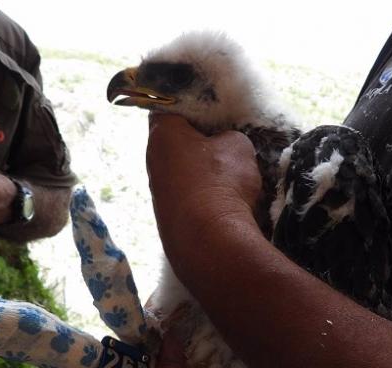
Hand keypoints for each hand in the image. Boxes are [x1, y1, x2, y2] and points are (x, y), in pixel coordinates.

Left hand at [145, 115, 260, 254]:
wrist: (212, 241)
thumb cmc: (222, 182)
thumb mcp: (239, 146)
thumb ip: (229, 137)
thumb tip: (224, 146)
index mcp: (162, 134)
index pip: (168, 106)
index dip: (190, 103)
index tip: (210, 106)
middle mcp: (152, 161)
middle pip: (174, 141)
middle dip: (198, 139)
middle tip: (224, 137)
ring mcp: (158, 193)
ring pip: (181, 171)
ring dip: (201, 170)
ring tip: (229, 171)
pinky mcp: (168, 218)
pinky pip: (188, 196)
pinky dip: (203, 195)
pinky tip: (224, 199)